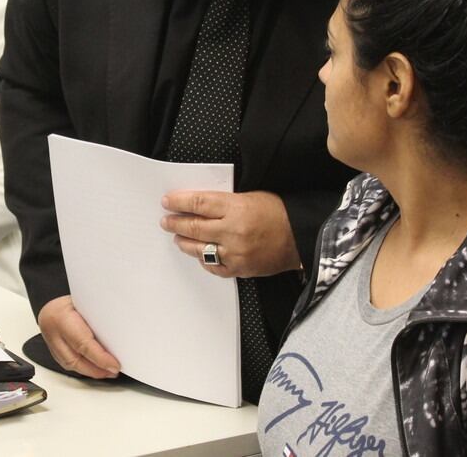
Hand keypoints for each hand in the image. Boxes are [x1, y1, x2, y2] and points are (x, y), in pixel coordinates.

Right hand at [37, 295, 119, 378]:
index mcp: (61, 316)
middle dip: (97, 369)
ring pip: (70, 364)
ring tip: (107, 372)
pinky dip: (83, 368)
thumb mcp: (88, 300)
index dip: (100, 357)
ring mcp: (49, 341)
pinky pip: (67, 363)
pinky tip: (95, 369)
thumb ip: (99, 317)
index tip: (115, 364)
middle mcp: (52, 330)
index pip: (82, 342)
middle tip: (114, 370)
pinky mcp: (51, 348)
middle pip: (75, 358)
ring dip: (91, 371)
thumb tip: (119, 335)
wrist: (52, 297)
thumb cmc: (74, 297)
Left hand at [160, 190, 299, 277]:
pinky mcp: (240, 269)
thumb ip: (224, 202)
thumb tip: (196, 205)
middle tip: (166, 221)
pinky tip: (200, 253)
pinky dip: (204, 259)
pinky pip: (213, 266)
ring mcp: (235, 252)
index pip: (199, 203)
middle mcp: (233, 231)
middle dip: (176, 223)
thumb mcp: (250, 196)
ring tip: (178, 237)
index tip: (167, 201)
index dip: (179, 202)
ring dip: (185, 242)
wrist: (301, 237)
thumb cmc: (278, 213)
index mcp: (236, 208)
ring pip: (200, 249)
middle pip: (194, 226)